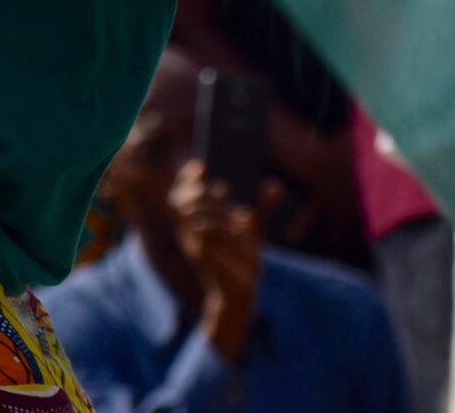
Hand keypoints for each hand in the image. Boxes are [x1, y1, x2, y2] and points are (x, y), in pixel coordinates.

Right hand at [170, 161, 263, 360]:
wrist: (241, 292)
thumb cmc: (243, 258)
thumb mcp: (255, 227)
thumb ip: (263, 205)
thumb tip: (274, 183)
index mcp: (201, 218)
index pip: (184, 191)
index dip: (188, 176)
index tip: (200, 164)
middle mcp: (193, 228)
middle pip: (181, 199)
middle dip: (195, 187)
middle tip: (216, 183)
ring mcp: (196, 241)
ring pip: (193, 212)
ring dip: (213, 204)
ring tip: (232, 201)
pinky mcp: (203, 255)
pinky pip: (205, 231)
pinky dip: (220, 223)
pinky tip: (239, 220)